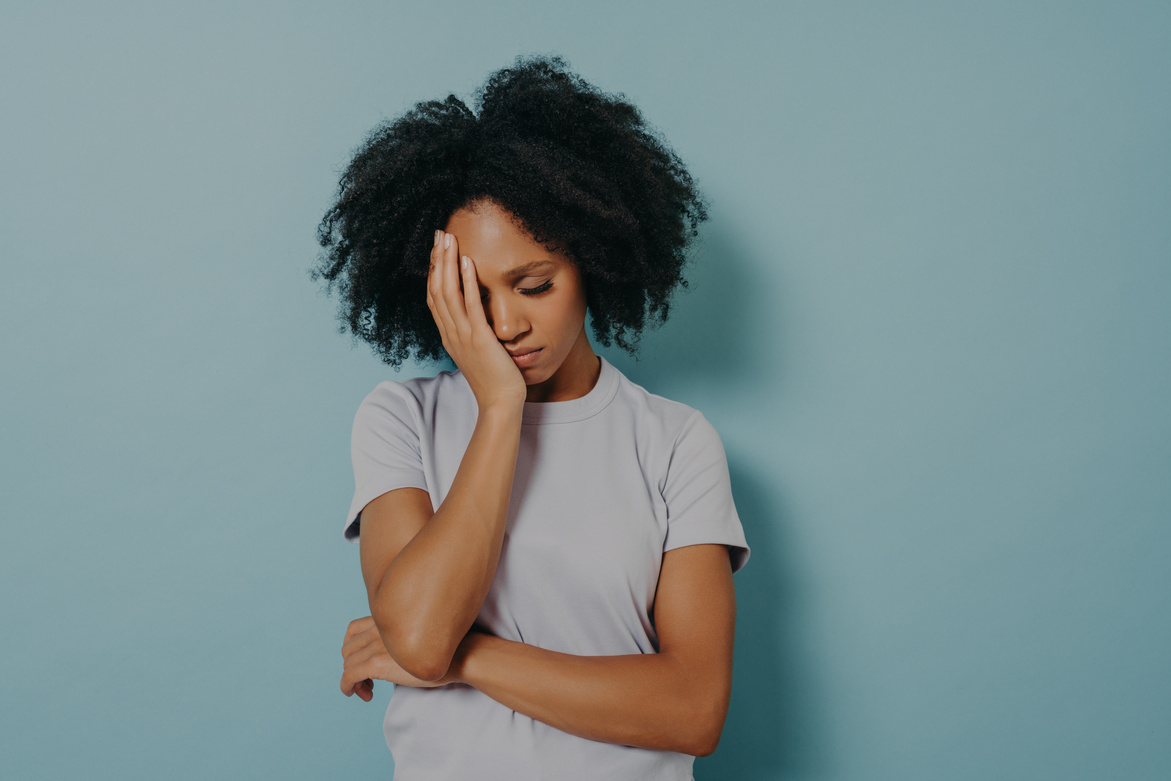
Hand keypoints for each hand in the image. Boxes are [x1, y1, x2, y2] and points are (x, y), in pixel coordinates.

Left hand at [341, 616, 450, 700]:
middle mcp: (378, 629)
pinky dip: (347, 687)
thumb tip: (392, 659)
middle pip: (348, 650)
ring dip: (353, 680)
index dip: (352, 648)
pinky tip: (363, 695)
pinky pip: (349, 677)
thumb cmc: (446, 650)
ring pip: (348, 664)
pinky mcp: (377, 663)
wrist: (460, 656)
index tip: (363, 662)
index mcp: (387, 620)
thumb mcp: (419, 638)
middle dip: (353, 666)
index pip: (353, 629)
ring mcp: (376, 645)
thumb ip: (400, 642)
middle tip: (368, 682)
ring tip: (369, 691)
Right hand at [427, 230, 525, 409]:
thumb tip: (477, 319)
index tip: (436, 250)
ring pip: (448, 293)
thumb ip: (473, 334)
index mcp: (449, 335)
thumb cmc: (494, 380)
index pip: (434, 297)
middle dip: (436, 260)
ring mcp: (463, 335)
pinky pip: (470, 305)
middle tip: (439, 234)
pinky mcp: (479, 339)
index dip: (433, 271)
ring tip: (449, 239)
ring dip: (447, 263)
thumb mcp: (478, 352)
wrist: (500, 404)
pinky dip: (467, 282)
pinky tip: (468, 262)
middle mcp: (451, 333)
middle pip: (436, 289)